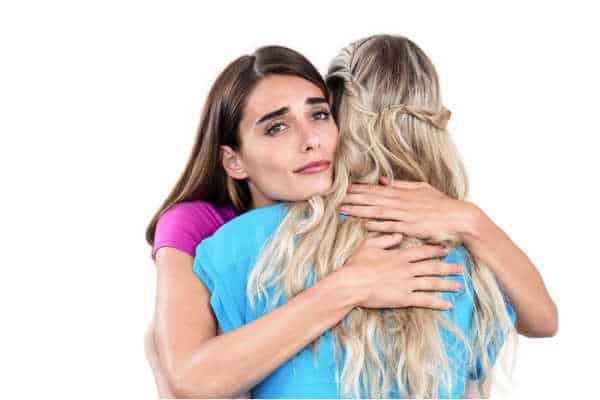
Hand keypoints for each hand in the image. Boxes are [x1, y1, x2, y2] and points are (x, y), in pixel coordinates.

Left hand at [339, 177, 478, 239]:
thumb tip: (382, 180)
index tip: (343, 187)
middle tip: (334, 198)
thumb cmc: (441, 204)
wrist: (458, 217)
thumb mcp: (422, 188)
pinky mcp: (409, 227)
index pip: (376, 189)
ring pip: (376, 211)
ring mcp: (404, 215)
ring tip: (342, 210)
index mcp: (403, 193)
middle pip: (372, 199)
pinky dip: (375, 224)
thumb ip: (401, 184)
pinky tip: (361, 223)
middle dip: (352, 198)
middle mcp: (401, 202)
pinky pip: (388, 226)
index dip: (359, 189)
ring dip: (358, 210)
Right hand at [342, 232, 463, 309]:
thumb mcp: (369, 245)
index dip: (436, 251)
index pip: (422, 252)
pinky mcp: (404, 298)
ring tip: (459, 285)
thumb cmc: (357, 264)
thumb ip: (385, 239)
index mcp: (399, 255)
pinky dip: (437, 302)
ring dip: (447, 284)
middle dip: (448, 267)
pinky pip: (425, 300)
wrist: (351, 283)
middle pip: (432, 267)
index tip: (446, 250)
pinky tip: (448, 304)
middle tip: (461, 268)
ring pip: (432, 283)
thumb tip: (399, 234)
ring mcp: (407, 284)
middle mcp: (407, 269)